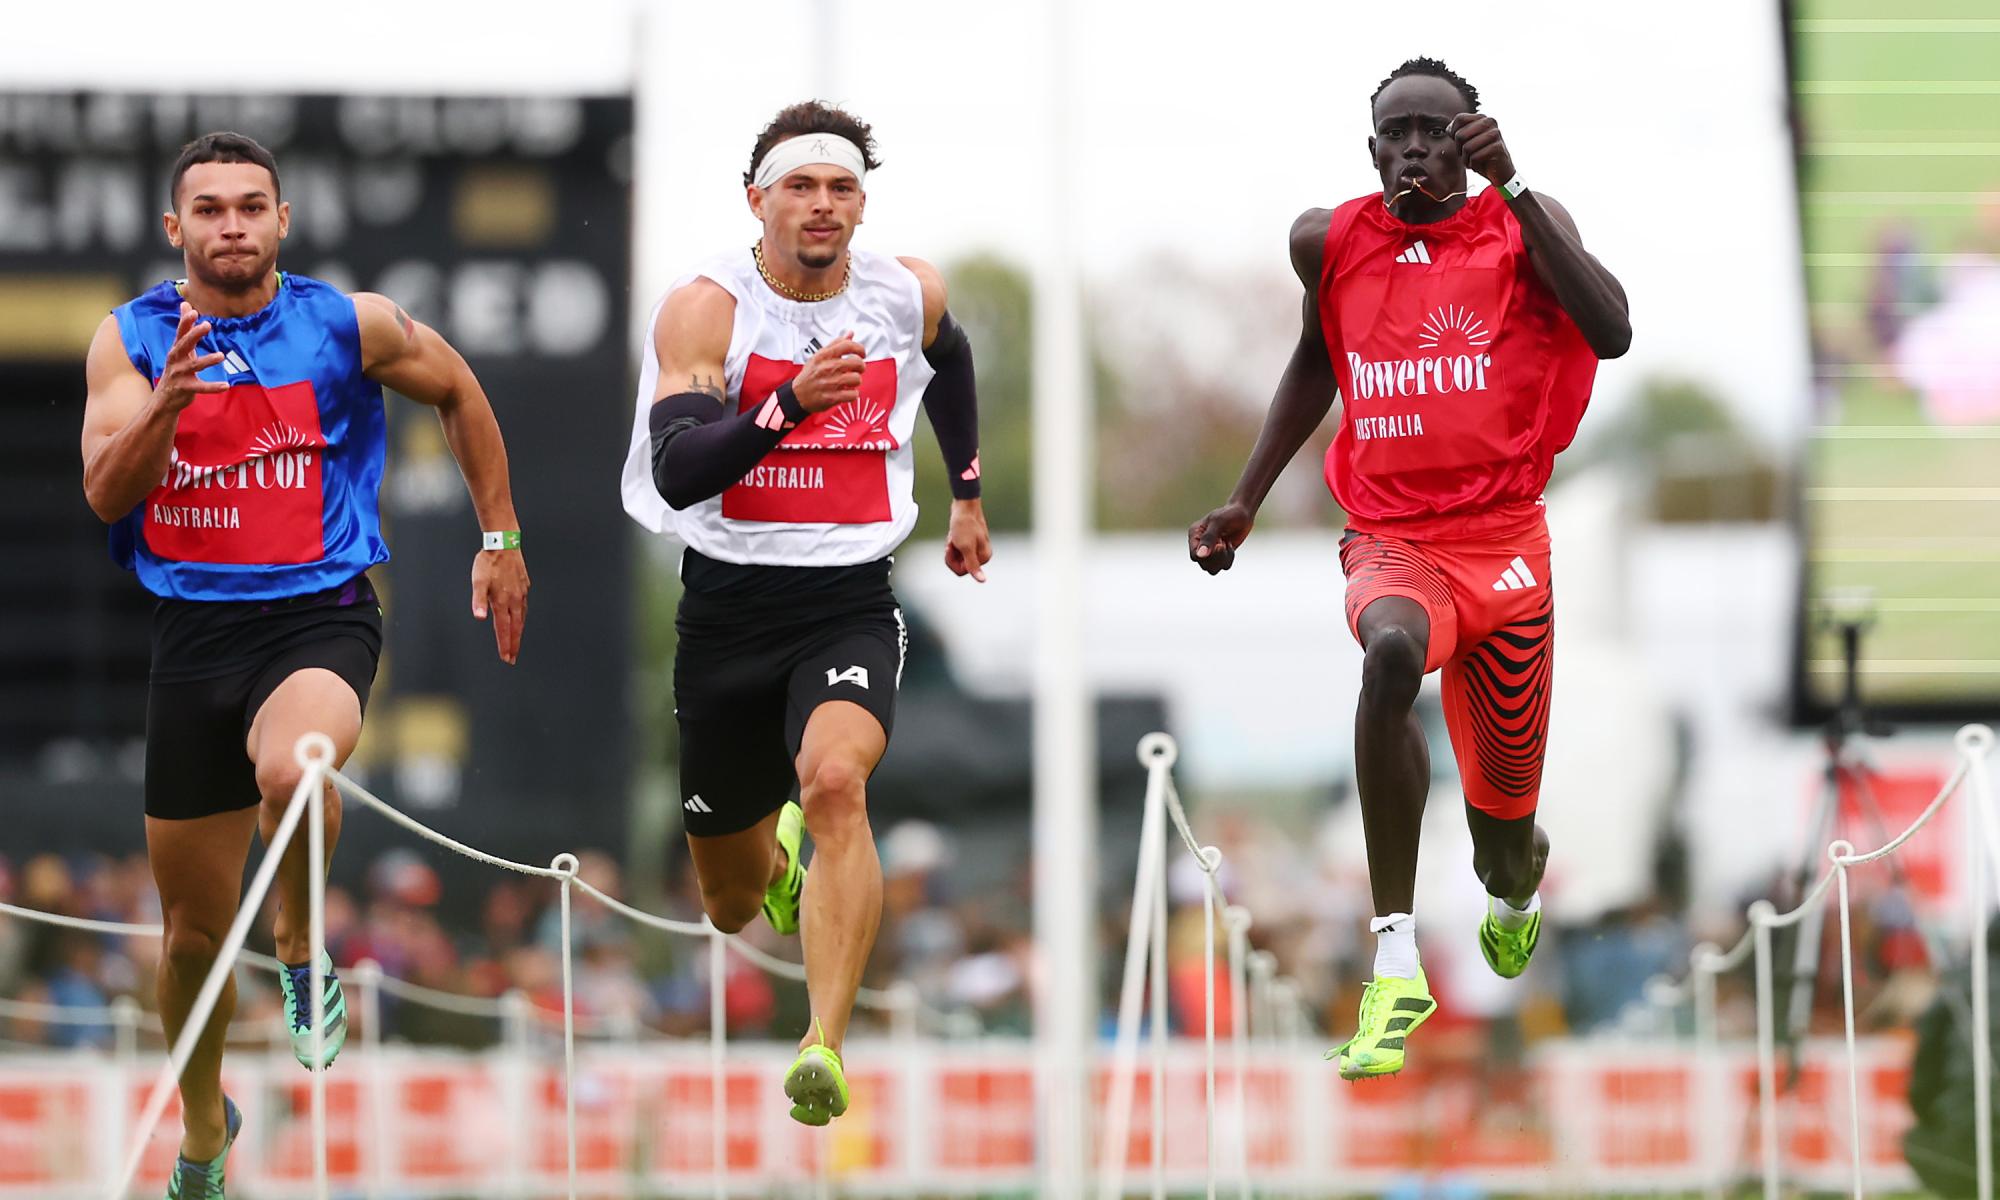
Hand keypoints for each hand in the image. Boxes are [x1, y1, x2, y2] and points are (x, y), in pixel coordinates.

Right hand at [156, 302, 228, 412]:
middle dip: (194, 335)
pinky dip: (212, 387)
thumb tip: (185, 303)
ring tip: (221, 355)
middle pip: (184, 345)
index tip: (193, 310)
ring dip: (207, 360)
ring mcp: (179, 374)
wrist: (164, 399)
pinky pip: (200, 387)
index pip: (181, 333)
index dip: (186, 322)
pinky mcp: (185, 388)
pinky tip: (226, 385)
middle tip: (207, 324)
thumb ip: (185, 328)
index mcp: (176, 349)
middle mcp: (175, 360)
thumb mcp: (180, 348)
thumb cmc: (176, 369)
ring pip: (193, 366)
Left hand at [472, 548, 528, 664]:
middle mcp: (514, 600)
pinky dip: (523, 618)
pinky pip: (524, 607)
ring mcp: (521, 594)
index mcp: (502, 601)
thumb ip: (478, 600)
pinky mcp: (524, 587)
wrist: (504, 544)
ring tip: (517, 643)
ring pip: (522, 619)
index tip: (506, 657)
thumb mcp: (478, 581)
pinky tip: (521, 619)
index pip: (504, 628)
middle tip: (512, 658)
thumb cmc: (489, 562)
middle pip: (515, 628)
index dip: (505, 644)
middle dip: (514, 644)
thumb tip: (479, 617)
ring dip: (519, 633)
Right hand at [791, 331, 865, 412]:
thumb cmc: (810, 375)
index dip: (859, 348)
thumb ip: (836, 344)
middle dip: (860, 366)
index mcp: (824, 356)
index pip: (847, 345)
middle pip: (856, 362)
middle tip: (856, 369)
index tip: (862, 353)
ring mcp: (830, 383)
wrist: (798, 396)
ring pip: (857, 379)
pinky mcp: (833, 397)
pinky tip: (846, 392)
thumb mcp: (819, 356)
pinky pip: (853, 394)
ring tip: (849, 382)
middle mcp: (827, 368)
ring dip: (856, 381)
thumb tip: (850, 334)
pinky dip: (852, 394)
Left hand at [944, 498, 991, 581]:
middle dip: (952, 554)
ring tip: (953, 537)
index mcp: (984, 557)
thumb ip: (973, 565)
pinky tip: (953, 534)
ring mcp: (976, 547)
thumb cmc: (965, 524)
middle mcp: (982, 554)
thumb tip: (982, 580)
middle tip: (951, 541)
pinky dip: (953, 543)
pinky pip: (958, 549)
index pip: (963, 571)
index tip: (951, 548)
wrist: (964, 505)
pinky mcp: (970, 541)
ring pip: (958, 557)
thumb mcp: (966, 547)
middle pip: (960, 565)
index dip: (953, 561)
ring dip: (952, 548)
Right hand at [1188, 501, 1253, 574]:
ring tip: (1228, 545)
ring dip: (1223, 559)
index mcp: (1195, 535)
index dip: (1207, 556)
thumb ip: (1209, 538)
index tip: (1220, 544)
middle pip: (1203, 564)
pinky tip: (1230, 546)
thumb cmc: (1230, 514)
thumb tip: (1200, 555)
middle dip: (1217, 558)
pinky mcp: (1221, 555)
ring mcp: (1210, 551)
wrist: (1243, 513)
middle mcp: (1200, 544)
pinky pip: (1223, 566)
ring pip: (1212, 568)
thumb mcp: (1219, 523)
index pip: (1194, 555)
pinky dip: (1229, 559)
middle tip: (1225, 544)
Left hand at [1450, 113, 1516, 186]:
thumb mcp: (1467, 142)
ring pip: (1467, 147)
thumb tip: (1448, 128)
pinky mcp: (1498, 147)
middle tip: (1467, 154)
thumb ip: (1457, 132)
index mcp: (1481, 118)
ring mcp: (1495, 134)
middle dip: (1459, 149)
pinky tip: (1480, 164)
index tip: (1459, 142)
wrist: (1499, 170)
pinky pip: (1475, 157)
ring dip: (1466, 159)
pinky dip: (1473, 165)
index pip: (1459, 119)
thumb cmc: (1481, 155)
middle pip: (1460, 134)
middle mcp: (1490, 122)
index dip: (1453, 132)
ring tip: (1474, 160)